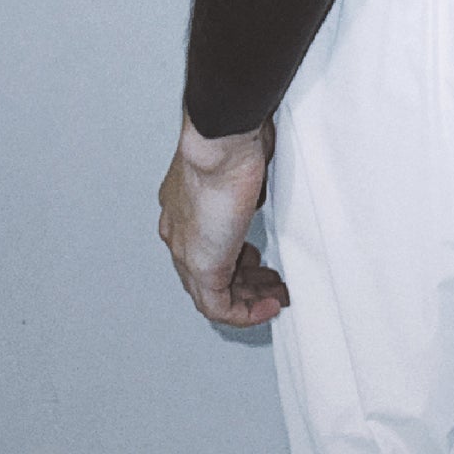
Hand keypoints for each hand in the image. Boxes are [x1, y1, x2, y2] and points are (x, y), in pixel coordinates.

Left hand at [157, 114, 289, 327]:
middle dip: (243, 281)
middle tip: (270, 283)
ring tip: (275, 297)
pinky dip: (246, 312)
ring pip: (212, 292)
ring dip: (248, 298)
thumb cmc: (231, 140)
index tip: (256, 259)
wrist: (218, 141)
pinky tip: (268, 306)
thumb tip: (257, 195)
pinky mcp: (202, 266)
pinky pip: (219, 307)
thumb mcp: (241, 164)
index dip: (232, 254)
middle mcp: (178, 229)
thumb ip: (245, 183)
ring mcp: (186, 250)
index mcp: (181, 204)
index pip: (204, 242)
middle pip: (207, 270)